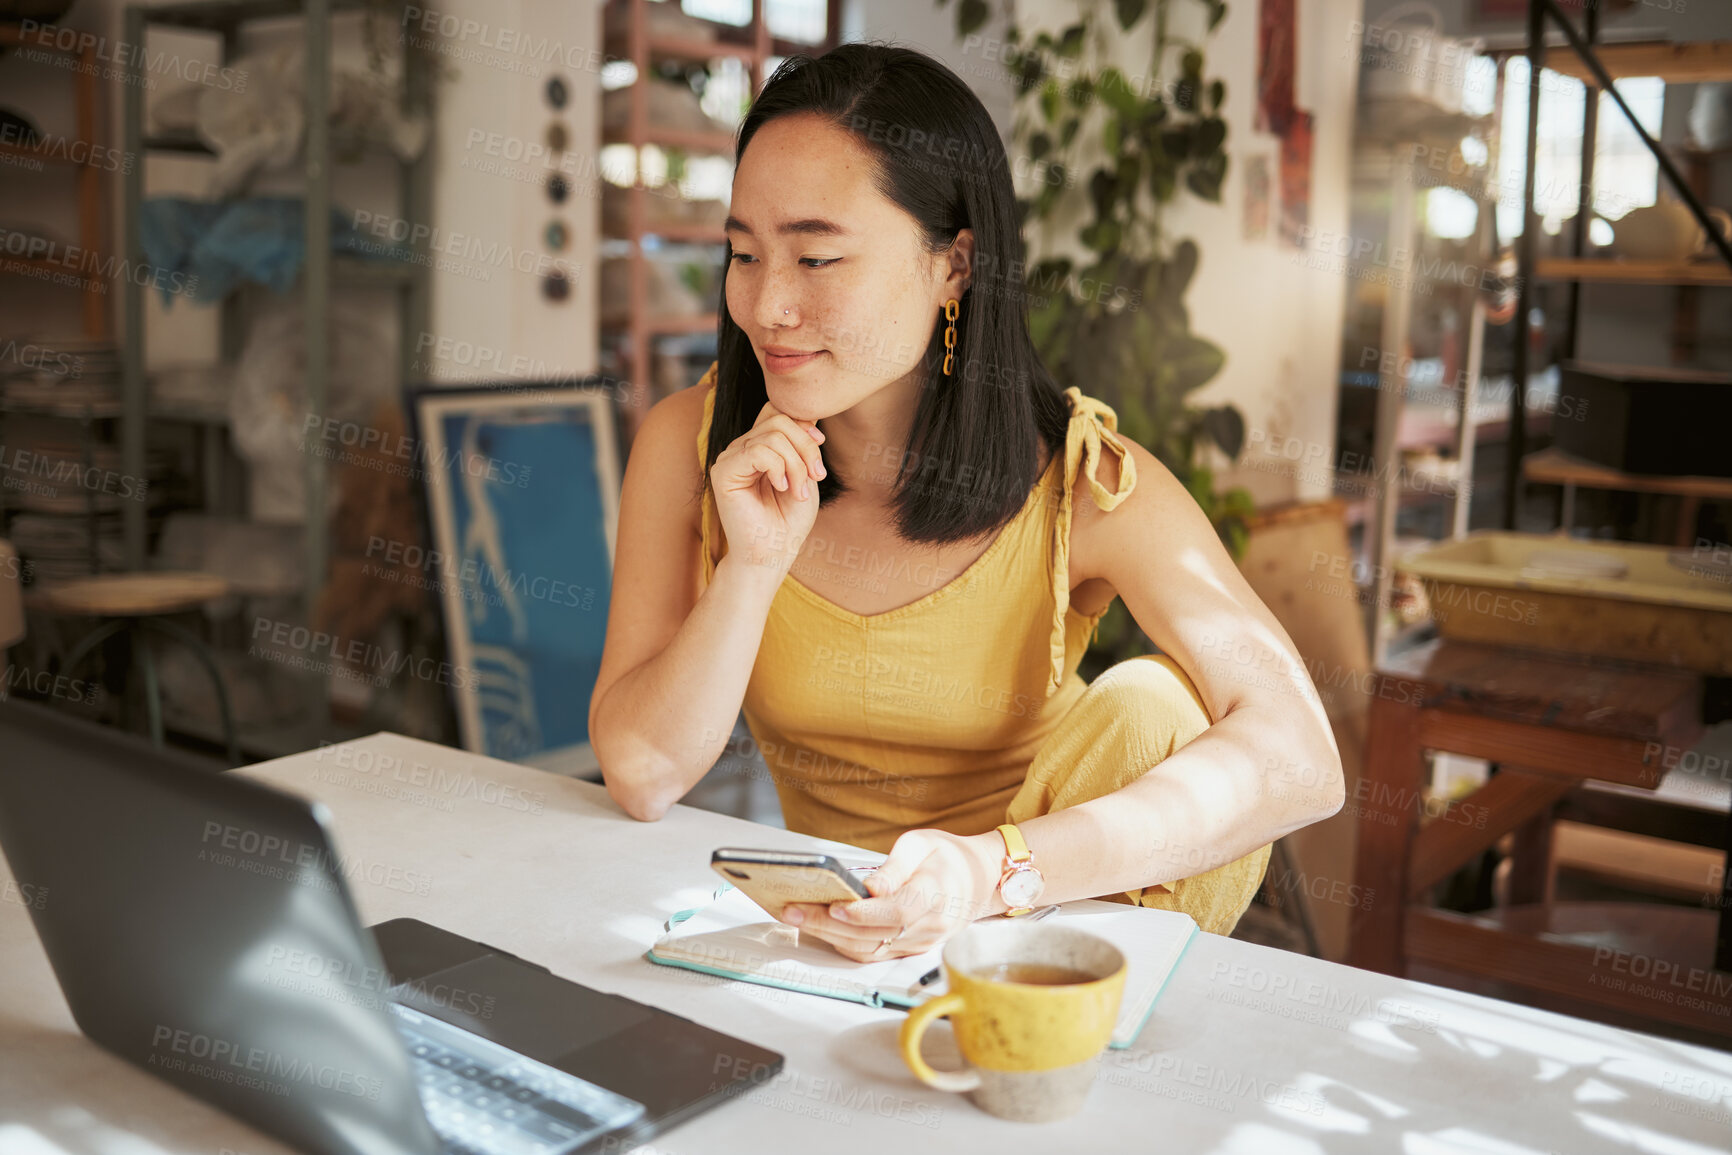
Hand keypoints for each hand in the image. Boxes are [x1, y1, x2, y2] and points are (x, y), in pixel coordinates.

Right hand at [710, 401, 824, 576]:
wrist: (773, 554)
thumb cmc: (789, 520)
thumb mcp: (805, 473)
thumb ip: (802, 442)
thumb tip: (810, 413)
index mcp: (759, 446)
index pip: (777, 411)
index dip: (802, 421)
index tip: (820, 443)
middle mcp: (741, 448)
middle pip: (779, 420)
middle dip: (806, 446)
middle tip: (816, 476)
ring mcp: (730, 458)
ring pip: (773, 436)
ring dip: (796, 464)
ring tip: (799, 491)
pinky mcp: (723, 472)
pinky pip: (758, 452)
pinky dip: (778, 469)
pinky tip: (781, 488)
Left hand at [780, 830, 1006, 961]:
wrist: (978, 881)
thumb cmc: (946, 856)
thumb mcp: (922, 844)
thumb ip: (894, 867)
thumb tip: (867, 888)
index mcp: (937, 894)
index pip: (898, 912)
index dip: (865, 913)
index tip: (834, 905)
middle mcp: (930, 926)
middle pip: (874, 935)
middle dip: (828, 924)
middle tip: (791, 910)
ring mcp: (920, 943)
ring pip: (868, 949)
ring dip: (828, 936)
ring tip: (795, 917)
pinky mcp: (909, 951)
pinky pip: (871, 953)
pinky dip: (842, 942)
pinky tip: (818, 927)